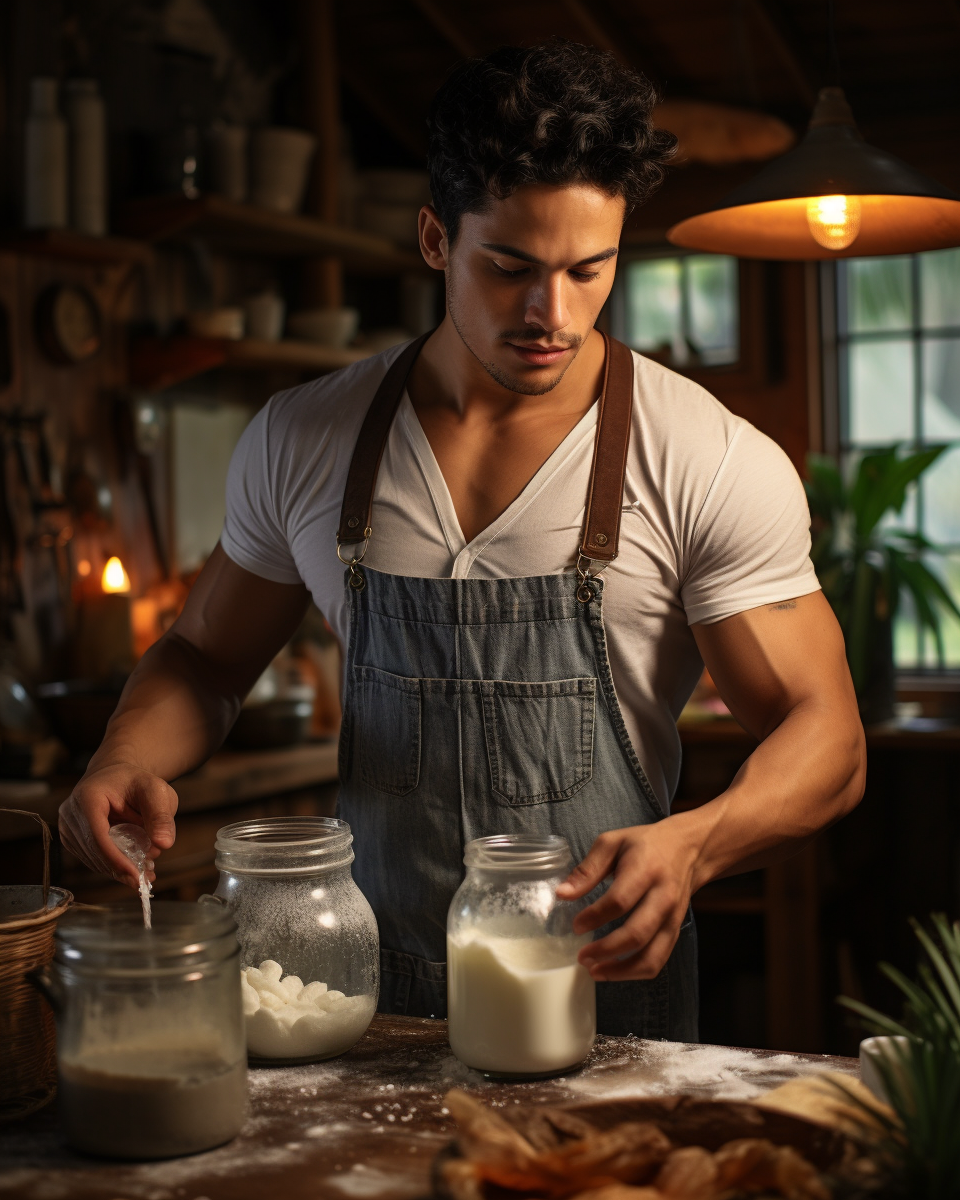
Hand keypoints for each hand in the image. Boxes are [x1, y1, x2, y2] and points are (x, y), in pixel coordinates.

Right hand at [58, 764, 177, 887]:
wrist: (115, 776)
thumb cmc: (136, 782)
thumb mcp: (156, 791)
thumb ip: (161, 816)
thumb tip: (164, 845)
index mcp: (88, 797)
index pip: (98, 835)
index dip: (116, 858)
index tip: (136, 876)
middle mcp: (71, 813)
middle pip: (94, 851)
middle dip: (122, 867)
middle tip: (149, 876)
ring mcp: (67, 828)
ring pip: (93, 859)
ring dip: (118, 869)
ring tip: (146, 871)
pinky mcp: (71, 839)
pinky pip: (92, 858)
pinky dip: (112, 865)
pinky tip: (133, 866)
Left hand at [556, 818, 700, 981]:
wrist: (687, 848)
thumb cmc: (644, 844)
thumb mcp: (612, 843)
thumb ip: (587, 869)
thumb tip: (562, 894)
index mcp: (646, 870)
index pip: (620, 901)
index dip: (595, 917)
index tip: (575, 926)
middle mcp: (663, 897)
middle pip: (637, 933)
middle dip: (607, 950)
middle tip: (582, 957)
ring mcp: (673, 917)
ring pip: (652, 956)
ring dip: (622, 970)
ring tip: (595, 971)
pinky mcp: (675, 930)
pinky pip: (659, 960)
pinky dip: (636, 972)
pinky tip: (614, 970)